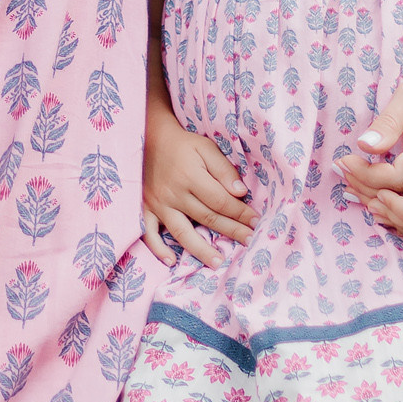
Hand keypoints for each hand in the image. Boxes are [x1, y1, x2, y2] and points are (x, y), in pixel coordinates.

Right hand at [141, 105, 254, 267]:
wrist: (149, 138)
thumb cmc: (183, 144)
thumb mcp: (205, 147)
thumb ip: (223, 169)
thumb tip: (240, 193)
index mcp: (191, 176)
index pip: (221, 201)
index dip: (240, 213)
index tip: (256, 222)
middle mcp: (174, 193)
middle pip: (207, 218)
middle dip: (231, 231)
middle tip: (250, 243)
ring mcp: (158, 203)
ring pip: (181, 231)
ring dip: (200, 249)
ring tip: (218, 263)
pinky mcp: (146, 208)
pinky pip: (149, 232)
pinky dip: (158, 248)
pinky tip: (171, 261)